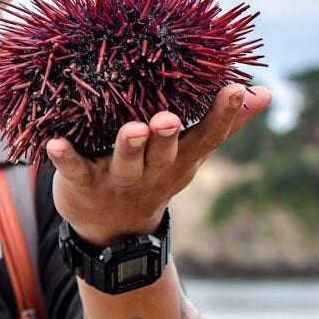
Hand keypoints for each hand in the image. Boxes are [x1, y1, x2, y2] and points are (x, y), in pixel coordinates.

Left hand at [46, 83, 271, 245]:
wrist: (111, 230)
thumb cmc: (156, 173)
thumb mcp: (191, 153)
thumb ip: (224, 124)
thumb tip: (265, 92)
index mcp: (180, 160)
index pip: (207, 137)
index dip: (224, 115)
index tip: (236, 89)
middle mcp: (152, 171)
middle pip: (164, 153)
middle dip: (168, 135)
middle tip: (169, 117)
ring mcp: (117, 179)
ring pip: (125, 162)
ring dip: (128, 145)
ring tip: (133, 129)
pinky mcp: (82, 183)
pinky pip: (72, 169)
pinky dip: (64, 157)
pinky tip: (54, 142)